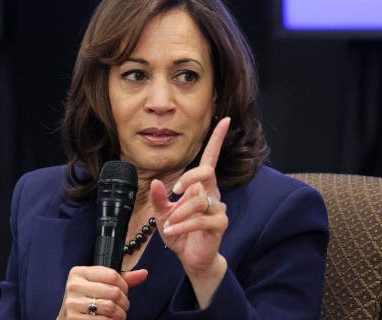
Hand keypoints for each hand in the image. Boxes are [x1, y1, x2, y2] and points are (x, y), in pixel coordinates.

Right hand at [57, 267, 147, 318]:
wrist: (68, 317)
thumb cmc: (88, 298)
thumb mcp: (101, 284)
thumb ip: (122, 279)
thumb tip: (144, 273)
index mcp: (79, 273)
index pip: (112, 275)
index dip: (124, 285)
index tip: (124, 291)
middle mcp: (74, 286)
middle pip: (113, 292)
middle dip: (124, 302)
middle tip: (123, 306)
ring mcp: (72, 303)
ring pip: (110, 307)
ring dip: (120, 314)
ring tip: (118, 314)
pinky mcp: (74, 318)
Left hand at [150, 117, 229, 306]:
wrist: (191, 258)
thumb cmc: (180, 233)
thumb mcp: (164, 214)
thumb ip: (161, 199)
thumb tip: (157, 182)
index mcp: (201, 186)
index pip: (210, 159)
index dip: (217, 139)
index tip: (224, 120)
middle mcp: (212, 193)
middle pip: (205, 173)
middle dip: (188, 178)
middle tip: (175, 192)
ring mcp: (218, 208)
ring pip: (199, 200)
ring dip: (180, 213)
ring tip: (169, 224)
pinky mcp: (219, 224)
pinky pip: (201, 219)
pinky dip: (183, 225)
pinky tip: (172, 231)